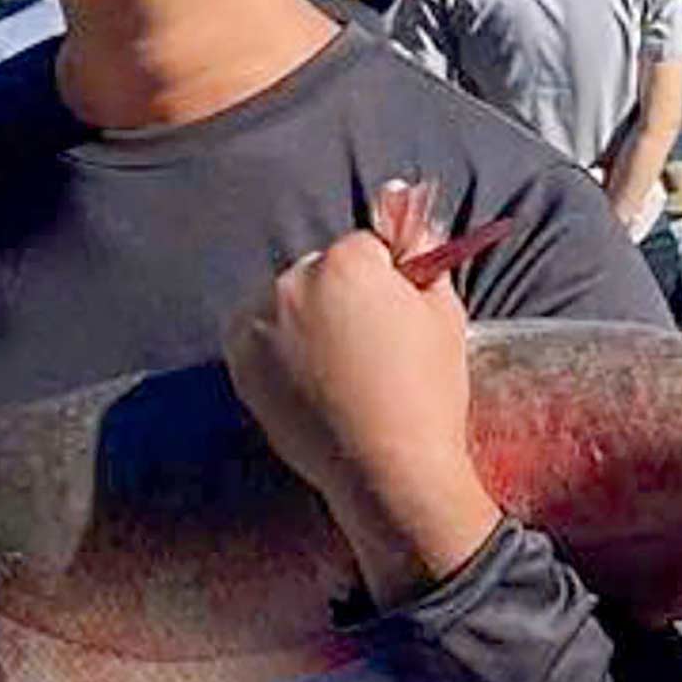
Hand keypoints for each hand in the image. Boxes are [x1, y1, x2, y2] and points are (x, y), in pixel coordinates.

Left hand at [222, 229, 499, 608]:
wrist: (387, 468)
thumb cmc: (426, 391)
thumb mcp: (443, 315)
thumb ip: (423, 257)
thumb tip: (410, 213)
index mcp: (346, 263)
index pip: (363, 249)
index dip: (384, 282)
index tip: (392, 318)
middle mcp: (293, 282)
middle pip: (318, 272)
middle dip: (338, 297)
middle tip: (366, 349)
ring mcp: (258, 322)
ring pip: (283, 304)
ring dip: (303, 322)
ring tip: (338, 372)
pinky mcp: (238, 360)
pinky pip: (258, 338)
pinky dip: (277, 350)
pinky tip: (309, 381)